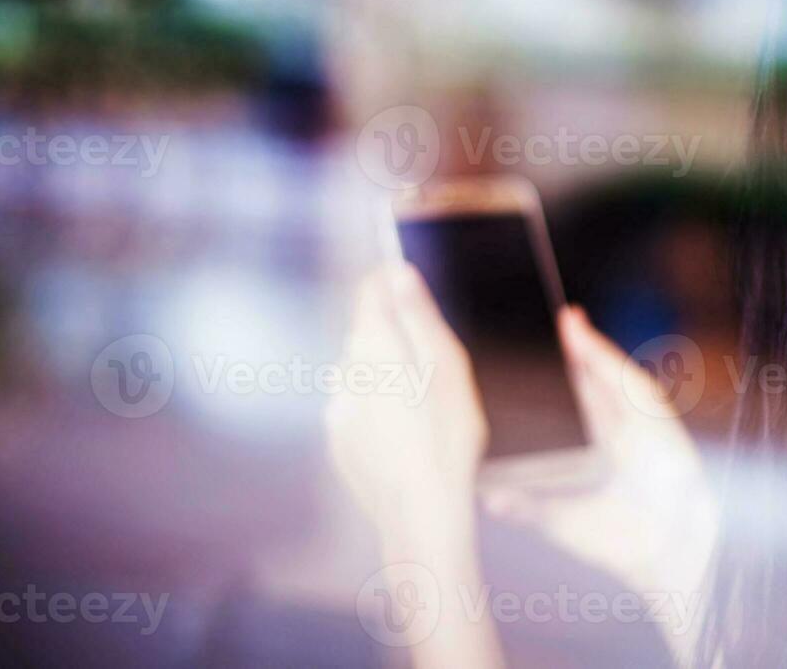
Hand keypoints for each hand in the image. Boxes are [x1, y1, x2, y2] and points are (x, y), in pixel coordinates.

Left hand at [326, 263, 486, 530]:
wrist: (421, 512)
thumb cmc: (446, 437)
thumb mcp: (448, 368)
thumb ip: (419, 317)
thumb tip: (399, 273)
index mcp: (375, 346)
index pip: (370, 292)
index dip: (391, 282)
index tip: (410, 285)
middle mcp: (346, 372)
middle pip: (367, 333)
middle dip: (396, 336)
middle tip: (436, 365)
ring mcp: (338, 409)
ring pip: (362, 372)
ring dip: (386, 374)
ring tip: (425, 405)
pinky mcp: (340, 440)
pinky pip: (357, 407)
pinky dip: (378, 408)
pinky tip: (407, 432)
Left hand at [483, 307, 717, 643]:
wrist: (667, 561)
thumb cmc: (626, 545)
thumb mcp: (563, 523)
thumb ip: (528, 509)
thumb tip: (487, 500)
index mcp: (618, 454)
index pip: (594, 402)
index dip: (581, 374)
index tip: (566, 345)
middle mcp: (635, 435)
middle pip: (605, 383)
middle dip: (586, 351)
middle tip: (567, 319)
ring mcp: (650, 429)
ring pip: (619, 379)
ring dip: (596, 351)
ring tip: (572, 323)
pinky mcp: (662, 428)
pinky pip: (635, 389)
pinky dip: (614, 368)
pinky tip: (594, 349)